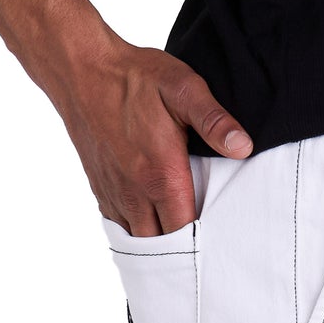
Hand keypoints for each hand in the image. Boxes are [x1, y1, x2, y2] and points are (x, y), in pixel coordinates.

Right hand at [50, 41, 251, 234]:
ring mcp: (115, 194)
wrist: (81, 70)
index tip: (220, 243)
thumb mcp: (182, 88)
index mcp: (162, 176)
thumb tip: (243, 146)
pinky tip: (152, 226)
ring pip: (140, 240)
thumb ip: (213, 120)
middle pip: (163, 246)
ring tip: (180, 245)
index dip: (204, 243)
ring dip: (159, 245)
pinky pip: (120, 227)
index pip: (187, 233)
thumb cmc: (134, 77)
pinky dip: (137, 232)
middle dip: (183, 252)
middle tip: (205, 250)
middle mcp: (136, 194)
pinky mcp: (101, 190)